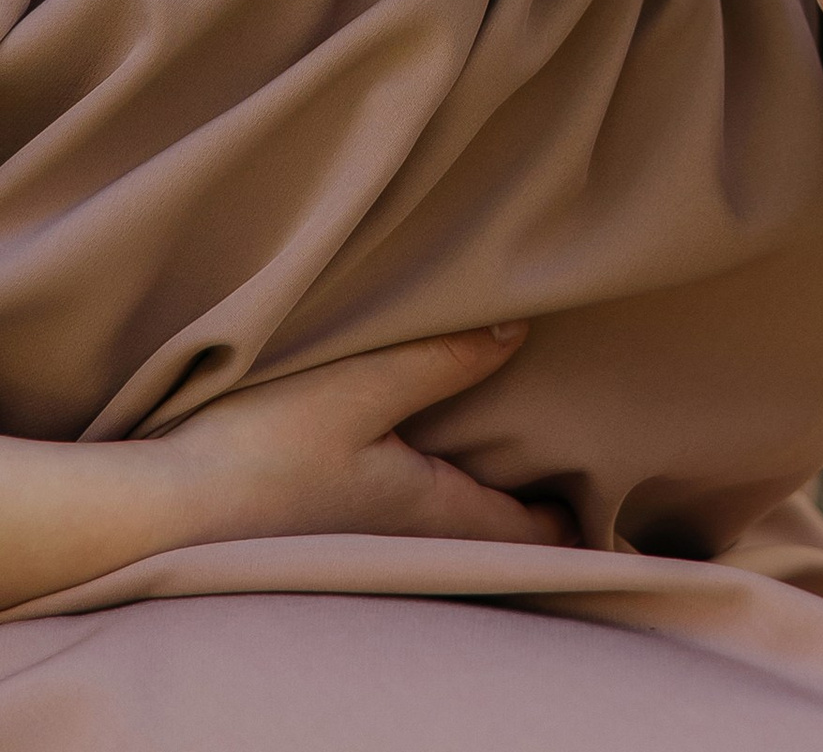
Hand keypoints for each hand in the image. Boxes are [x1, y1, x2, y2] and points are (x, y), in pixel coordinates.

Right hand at [0, 326, 571, 608]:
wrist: (154, 517)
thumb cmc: (259, 453)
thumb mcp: (361, 386)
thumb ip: (443, 358)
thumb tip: (519, 330)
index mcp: (430, 513)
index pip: (525, 534)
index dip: (571, 522)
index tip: (608, 503)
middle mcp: (403, 548)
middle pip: (486, 542)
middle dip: (528, 518)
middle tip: (570, 484)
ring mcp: (358, 553)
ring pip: (440, 540)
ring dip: (473, 512)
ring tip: (503, 474)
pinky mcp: (317, 543)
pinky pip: (393, 533)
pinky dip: (422, 509)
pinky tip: (409, 477)